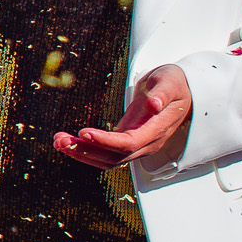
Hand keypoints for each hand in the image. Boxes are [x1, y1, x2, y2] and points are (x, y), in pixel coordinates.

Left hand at [56, 64, 192, 168]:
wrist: (182, 91)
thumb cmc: (175, 84)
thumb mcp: (171, 82)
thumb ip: (163, 93)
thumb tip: (154, 104)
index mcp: (157, 130)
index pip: (129, 143)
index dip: (106, 141)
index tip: (84, 132)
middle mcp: (147, 143)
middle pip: (114, 157)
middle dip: (85, 150)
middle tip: (60, 140)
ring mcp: (137, 145)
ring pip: (107, 159)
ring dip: (82, 153)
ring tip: (58, 141)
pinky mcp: (127, 141)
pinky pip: (106, 153)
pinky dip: (87, 150)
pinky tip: (70, 142)